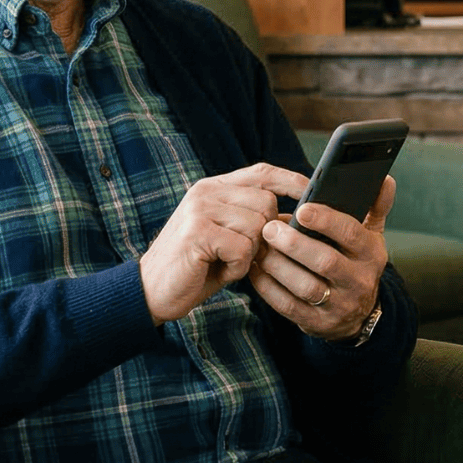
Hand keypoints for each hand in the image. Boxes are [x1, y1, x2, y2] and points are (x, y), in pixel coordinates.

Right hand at [140, 162, 309, 324]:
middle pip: (267, 202)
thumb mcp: (225, 237)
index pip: (261, 171)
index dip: (290, 179)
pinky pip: (243, 248)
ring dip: (250, 254)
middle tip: (242, 255)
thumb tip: (295, 218)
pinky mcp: (198, 232)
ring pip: (258, 226)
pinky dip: (238, 267)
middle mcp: (206, 192)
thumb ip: (252, 221)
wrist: (151, 292)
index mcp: (213, 188)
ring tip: (226, 262)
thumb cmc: (194, 268)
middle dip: (265, 235)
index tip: (312, 190)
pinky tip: (220, 271)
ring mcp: (200, 209)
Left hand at [251, 175, 393, 340]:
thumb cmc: (357, 263)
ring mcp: (337, 305)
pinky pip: (288, 306)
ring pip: (305, 286)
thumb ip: (375, 207)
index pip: (352, 234)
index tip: (302, 209)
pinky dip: (268, 287)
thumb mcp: (371, 236)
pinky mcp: (316, 323)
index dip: (327, 221)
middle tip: (270, 228)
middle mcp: (357, 281)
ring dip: (278, 266)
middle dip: (295, 244)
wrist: (357, 315)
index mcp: (370, 254)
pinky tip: (255, 269)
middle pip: (326, 262)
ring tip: (260, 247)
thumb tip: (385, 179)